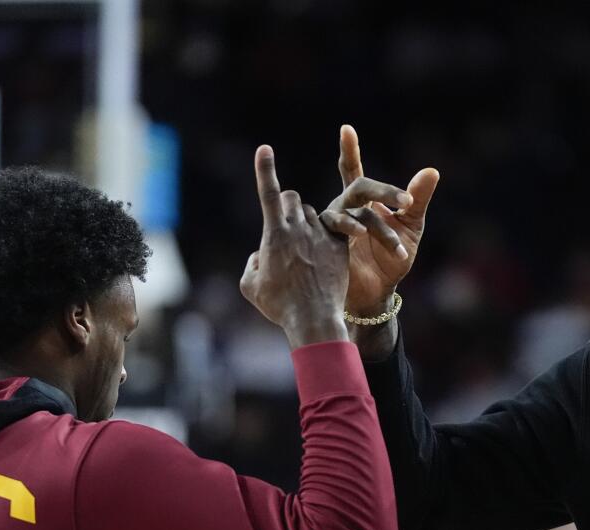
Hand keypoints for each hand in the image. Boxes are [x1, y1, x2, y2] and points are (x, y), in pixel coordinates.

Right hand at [240, 145, 348, 348]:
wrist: (314, 319)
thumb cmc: (279, 306)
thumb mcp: (251, 286)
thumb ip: (252, 264)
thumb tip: (260, 256)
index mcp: (275, 234)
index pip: (268, 194)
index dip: (265, 170)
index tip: (264, 149)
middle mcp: (298, 229)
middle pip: (291, 198)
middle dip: (285, 203)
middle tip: (284, 222)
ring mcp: (321, 236)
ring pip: (310, 212)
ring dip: (303, 220)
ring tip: (302, 246)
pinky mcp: (338, 247)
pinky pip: (331, 227)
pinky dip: (323, 233)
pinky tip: (321, 250)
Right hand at [320, 125, 439, 316]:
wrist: (379, 292)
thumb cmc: (393, 259)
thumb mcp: (411, 227)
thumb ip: (417, 199)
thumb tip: (432, 170)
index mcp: (363, 202)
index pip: (353, 170)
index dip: (349, 151)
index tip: (345, 129)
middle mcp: (345, 209)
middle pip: (357, 188)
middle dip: (382, 191)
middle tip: (404, 203)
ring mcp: (336, 227)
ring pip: (356, 215)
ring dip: (381, 229)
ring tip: (399, 248)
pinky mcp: (331, 246)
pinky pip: (340, 232)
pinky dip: (356, 233)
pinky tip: (366, 242)